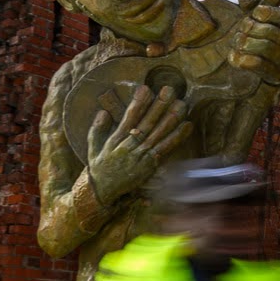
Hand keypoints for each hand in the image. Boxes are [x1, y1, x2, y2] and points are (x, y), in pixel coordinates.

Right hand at [86, 84, 191, 203]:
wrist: (102, 192)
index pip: (129, 118)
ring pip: (159, 135)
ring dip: (171, 119)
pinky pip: (166, 149)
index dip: (138, 103)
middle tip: (169, 90)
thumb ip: (97, 129)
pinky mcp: (151, 165)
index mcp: (116, 140)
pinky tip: (187, 126)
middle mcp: (130, 147)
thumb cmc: (99, 168)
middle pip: (147, 123)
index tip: (146, 89)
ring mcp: (141, 156)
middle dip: (159, 106)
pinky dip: (177, 137)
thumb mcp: (93, 147)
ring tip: (181, 105)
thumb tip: (103, 112)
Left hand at [228, 2, 279, 87]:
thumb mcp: (248, 9)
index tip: (256, 13)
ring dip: (247, 42)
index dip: (274, 14)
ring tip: (237, 42)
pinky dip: (244, 59)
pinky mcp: (275, 79)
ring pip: (269, 48)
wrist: (237, 63)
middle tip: (241, 28)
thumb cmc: (246, 32)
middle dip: (254, 28)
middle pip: (278, 34)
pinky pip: (261, 66)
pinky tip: (234, 56)